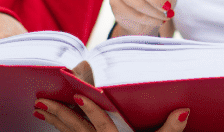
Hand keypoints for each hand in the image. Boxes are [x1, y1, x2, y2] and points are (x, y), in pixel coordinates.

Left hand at [34, 96, 187, 131]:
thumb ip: (169, 131)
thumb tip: (183, 111)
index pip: (103, 126)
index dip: (91, 111)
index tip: (77, 95)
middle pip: (78, 130)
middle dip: (60, 114)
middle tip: (42, 100)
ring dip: (54, 120)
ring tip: (40, 108)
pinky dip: (60, 129)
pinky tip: (52, 122)